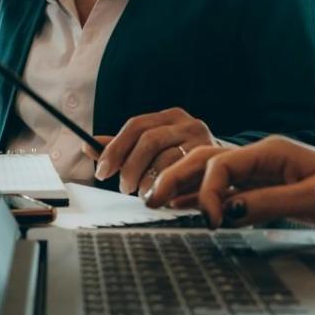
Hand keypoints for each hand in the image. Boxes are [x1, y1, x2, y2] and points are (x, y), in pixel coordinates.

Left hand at [86, 107, 231, 196]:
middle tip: (122, 188)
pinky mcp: (213, 161)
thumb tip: (88, 146)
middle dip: (130, 167)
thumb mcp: (154, 150)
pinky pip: (183, 176)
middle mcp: (187, 123)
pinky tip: (162, 197)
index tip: (101, 170)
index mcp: (169, 117)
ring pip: (166, 160)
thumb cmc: (182, 161)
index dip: (115, 148)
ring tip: (142, 194)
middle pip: (149, 141)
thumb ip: (123, 148)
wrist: (226, 170)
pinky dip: (166, 189)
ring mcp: (203, 141)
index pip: (135, 125)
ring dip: (148, 182)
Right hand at [144, 135, 314, 221]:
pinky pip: (226, 189)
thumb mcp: (314, 200)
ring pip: (211, 171)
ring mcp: (261, 170)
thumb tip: (226, 212)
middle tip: (150, 201)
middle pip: (207, 159)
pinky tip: (181, 207)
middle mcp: (262, 155)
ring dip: (183, 184)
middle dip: (175, 177)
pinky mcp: (264, 186)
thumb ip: (269, 203)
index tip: (207, 221)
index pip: (223, 163)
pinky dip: (201, 197)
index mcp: (273, 150)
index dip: (207, 191)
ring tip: (155, 200)